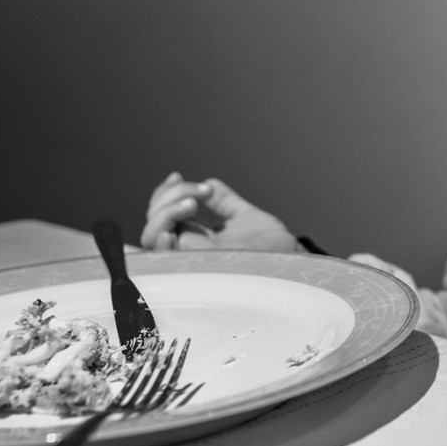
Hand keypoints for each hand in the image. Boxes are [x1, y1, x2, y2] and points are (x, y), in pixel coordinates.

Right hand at [142, 172, 297, 251]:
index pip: (162, 217)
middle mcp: (189, 252)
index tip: (178, 176)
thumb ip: (225, 202)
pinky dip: (161, 240)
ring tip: (193, 203)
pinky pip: (165, 259)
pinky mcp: (199, 269)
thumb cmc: (274, 248)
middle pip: (153, 226)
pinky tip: (171, 230)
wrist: (294, 262)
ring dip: (166, 214)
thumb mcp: (246, 218)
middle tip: (198, 195)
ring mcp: (192, 261)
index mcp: (197, 239)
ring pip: (153, 238)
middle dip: (166, 199)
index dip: (163, 195)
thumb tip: (209, 184)